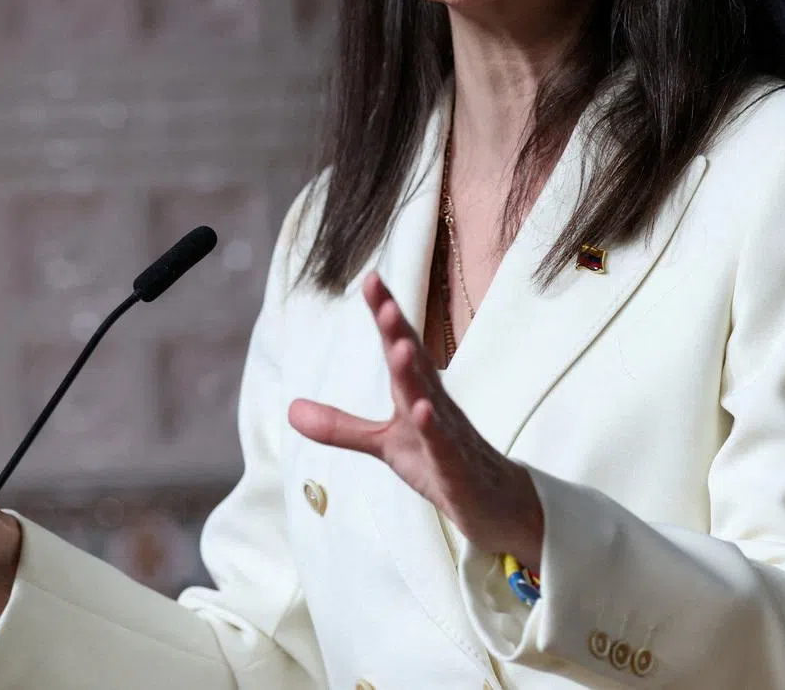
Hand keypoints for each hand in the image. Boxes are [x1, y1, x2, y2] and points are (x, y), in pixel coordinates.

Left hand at [287, 272, 544, 567]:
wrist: (495, 505)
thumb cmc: (440, 462)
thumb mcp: (384, 444)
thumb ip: (340, 426)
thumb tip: (289, 410)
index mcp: (417, 391)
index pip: (399, 346)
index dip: (386, 313)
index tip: (371, 279)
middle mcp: (435, 403)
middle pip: (415, 362)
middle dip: (398, 331)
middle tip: (383, 300)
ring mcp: (450, 435)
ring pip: (431, 399)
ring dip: (415, 373)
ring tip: (399, 346)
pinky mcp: (458, 469)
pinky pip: (445, 446)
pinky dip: (434, 429)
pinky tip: (423, 411)